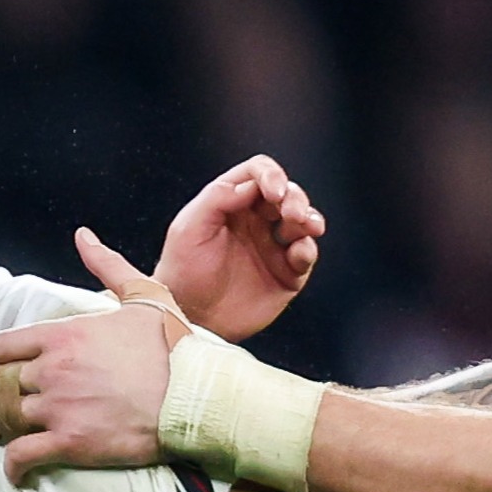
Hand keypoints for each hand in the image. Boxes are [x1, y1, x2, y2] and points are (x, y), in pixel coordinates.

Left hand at [0, 232, 188, 472]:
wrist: (196, 395)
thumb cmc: (174, 346)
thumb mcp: (143, 295)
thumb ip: (107, 266)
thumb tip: (83, 236)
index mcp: (63, 335)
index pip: (1, 345)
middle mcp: (52, 370)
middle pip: (1, 385)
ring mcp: (58, 407)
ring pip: (7, 419)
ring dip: (1, 428)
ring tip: (3, 435)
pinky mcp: (69, 443)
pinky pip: (23, 456)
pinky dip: (14, 465)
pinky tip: (16, 471)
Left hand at [152, 157, 324, 340]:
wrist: (189, 317)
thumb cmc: (182, 272)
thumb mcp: (188, 228)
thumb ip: (217, 198)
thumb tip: (250, 184)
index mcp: (232, 204)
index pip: (258, 174)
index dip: (271, 176)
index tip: (274, 191)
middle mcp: (255, 222)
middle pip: (287, 194)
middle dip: (295, 198)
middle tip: (291, 213)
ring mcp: (272, 247)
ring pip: (303, 222)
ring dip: (309, 218)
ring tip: (306, 226)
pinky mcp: (285, 274)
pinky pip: (305, 254)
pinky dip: (307, 249)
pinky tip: (299, 252)